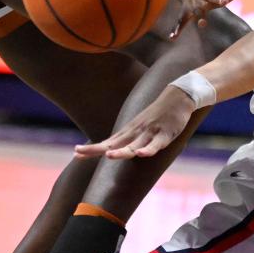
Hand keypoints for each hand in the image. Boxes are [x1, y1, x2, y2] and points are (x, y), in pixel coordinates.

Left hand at [74, 85, 197, 159]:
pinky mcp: (164, 135)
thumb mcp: (139, 126)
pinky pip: (156, 145)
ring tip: (109, 155)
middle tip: (79, 152)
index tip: (76, 152)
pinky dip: (148, 150)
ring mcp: (149, 133)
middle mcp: (135, 132)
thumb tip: (113, 150)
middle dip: (97, 149)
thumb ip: (127, 139)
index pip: (107, 142)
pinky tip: (141, 154)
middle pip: (114, 144)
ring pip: (134, 146)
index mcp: (129, 132)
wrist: (177, 97)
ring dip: (122, 151)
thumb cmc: (157, 115)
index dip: (92, 148)